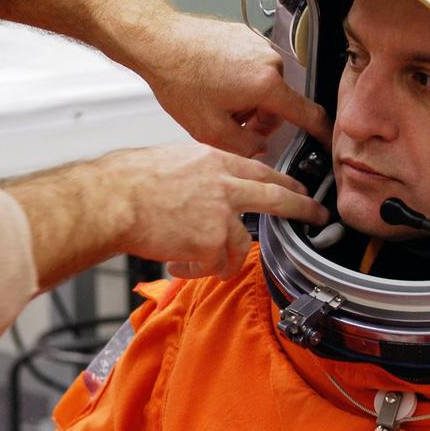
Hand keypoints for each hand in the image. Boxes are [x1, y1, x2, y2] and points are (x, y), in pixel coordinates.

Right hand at [96, 143, 328, 279]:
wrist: (113, 200)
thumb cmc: (127, 180)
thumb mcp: (171, 160)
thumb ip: (197, 174)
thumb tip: (202, 186)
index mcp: (214, 161)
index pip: (260, 170)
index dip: (282, 181)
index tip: (296, 187)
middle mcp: (224, 186)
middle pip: (277, 197)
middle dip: (302, 208)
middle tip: (316, 215)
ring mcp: (221, 216)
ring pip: (242, 244)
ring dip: (226, 259)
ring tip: (207, 265)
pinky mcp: (210, 243)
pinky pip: (214, 265)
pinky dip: (197, 270)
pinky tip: (178, 265)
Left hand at [142, 14, 330, 156]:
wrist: (159, 41)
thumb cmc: (179, 78)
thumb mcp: (209, 130)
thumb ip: (243, 147)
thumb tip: (258, 147)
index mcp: (267, 84)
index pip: (307, 113)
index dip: (320, 132)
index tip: (327, 140)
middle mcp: (269, 60)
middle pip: (278, 103)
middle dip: (258, 118)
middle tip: (229, 122)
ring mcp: (258, 44)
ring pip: (264, 86)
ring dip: (247, 99)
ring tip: (215, 99)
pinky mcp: (245, 35)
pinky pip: (252, 67)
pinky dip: (239, 79)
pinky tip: (212, 82)